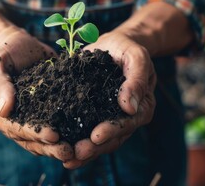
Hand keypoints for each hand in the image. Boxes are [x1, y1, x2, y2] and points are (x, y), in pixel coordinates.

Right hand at [0, 26, 73, 160]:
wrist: (20, 45)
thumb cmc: (5, 51)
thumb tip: (4, 110)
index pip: (15, 128)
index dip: (34, 133)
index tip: (53, 135)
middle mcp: (14, 121)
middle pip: (32, 140)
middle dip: (51, 147)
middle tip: (70, 150)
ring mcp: (31, 118)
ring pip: (44, 140)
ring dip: (60, 146)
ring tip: (78, 148)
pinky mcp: (46, 112)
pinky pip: (57, 125)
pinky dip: (67, 132)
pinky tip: (82, 136)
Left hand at [63, 31, 156, 168]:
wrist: (115, 45)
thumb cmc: (128, 49)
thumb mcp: (137, 58)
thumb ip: (137, 79)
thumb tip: (130, 107)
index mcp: (141, 106)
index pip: (128, 123)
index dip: (112, 130)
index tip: (96, 136)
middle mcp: (127, 116)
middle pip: (113, 137)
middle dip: (95, 147)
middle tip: (78, 152)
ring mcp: (110, 117)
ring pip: (100, 140)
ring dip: (85, 151)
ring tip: (67, 159)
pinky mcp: (94, 113)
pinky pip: (86, 130)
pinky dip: (76, 141)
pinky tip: (62, 150)